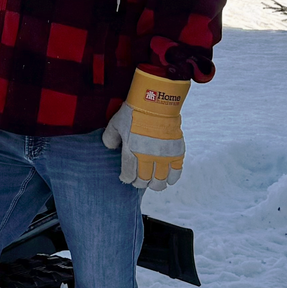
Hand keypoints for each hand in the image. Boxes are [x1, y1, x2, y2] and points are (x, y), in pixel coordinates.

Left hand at [102, 68, 189, 189]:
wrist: (155, 102)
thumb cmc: (134, 112)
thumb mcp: (115, 124)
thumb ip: (110, 138)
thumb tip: (110, 147)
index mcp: (131, 152)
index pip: (129, 174)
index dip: (127, 179)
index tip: (126, 178)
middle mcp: (147, 157)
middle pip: (145, 180)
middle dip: (141, 183)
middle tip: (140, 181)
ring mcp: (163, 156)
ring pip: (161, 180)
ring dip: (157, 185)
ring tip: (154, 183)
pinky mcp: (176, 152)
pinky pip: (176, 171)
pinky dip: (173, 178)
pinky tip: (170, 180)